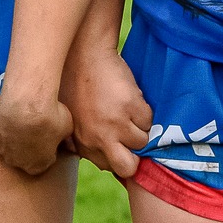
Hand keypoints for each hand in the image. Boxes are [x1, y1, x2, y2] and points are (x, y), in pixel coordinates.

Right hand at [0, 85, 73, 177]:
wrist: (25, 104)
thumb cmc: (50, 116)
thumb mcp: (68, 128)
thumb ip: (66, 138)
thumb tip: (72, 145)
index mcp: (36, 166)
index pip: (39, 163)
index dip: (43, 150)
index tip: (46, 137)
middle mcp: (15, 162)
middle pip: (19, 156)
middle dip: (24, 144)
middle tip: (31, 125)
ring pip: (3, 143)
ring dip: (9, 133)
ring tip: (17, 116)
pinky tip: (4, 110)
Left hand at [60, 44, 152, 179]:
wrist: (84, 54)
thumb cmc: (76, 84)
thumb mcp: (72, 120)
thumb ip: (83, 142)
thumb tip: (104, 161)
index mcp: (82, 143)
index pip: (110, 167)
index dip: (121, 157)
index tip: (125, 148)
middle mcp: (98, 138)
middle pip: (128, 167)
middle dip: (136, 158)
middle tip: (135, 140)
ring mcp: (116, 123)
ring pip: (143, 141)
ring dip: (142, 129)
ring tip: (132, 113)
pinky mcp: (131, 106)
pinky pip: (150, 120)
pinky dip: (146, 112)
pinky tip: (133, 100)